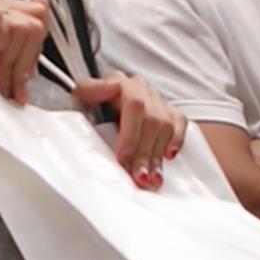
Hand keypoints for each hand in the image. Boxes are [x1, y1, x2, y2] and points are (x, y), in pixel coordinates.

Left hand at [74, 72, 185, 189]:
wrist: (97, 106)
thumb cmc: (89, 105)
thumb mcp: (81, 98)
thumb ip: (89, 90)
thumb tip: (109, 87)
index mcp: (119, 82)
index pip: (134, 105)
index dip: (131, 135)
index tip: (123, 158)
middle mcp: (140, 89)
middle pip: (151, 121)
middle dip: (144, 153)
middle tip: (138, 176)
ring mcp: (155, 99)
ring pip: (165, 126)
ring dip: (157, 155)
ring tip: (150, 177)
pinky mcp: (168, 110)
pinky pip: (179, 123)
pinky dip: (176, 141)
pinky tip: (168, 157)